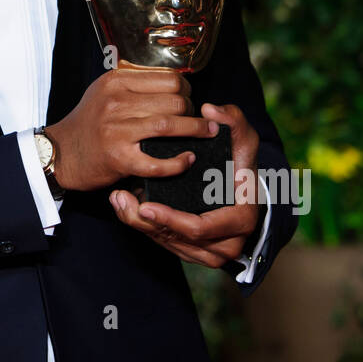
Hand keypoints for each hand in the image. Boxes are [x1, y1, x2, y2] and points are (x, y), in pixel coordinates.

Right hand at [44, 62, 211, 191]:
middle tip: (197, 120)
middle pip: (174, 100)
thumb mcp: (104, 90)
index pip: (169, 78)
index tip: (189, 99)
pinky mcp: (118, 158)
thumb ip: (133, 80)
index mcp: (116, 82)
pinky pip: (158, 162)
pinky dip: (178, 163)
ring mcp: (116, 131)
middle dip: (193, 111)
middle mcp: (116, 102)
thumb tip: (171, 78)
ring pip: (170, 125)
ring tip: (207, 133)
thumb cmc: (89, 122)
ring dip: (196, 130)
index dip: (187, 89)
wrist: (62, 153)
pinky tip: (188, 159)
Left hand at [108, 102, 263, 268]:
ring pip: (166, 242)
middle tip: (120, 199)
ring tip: (118, 199)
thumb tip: (209, 109)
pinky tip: (124, 206)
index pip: (200, 227)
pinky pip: (164, 241)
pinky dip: (143, 225)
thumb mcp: (244, 139)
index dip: (171, 219)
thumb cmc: (242, 163)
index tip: (145, 205)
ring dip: (138, 224)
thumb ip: (233, 121)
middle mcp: (227, 244)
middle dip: (145, 223)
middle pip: (177, 239)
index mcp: (241, 220)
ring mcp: (210, 252)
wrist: (244, 190)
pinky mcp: (192, 249)